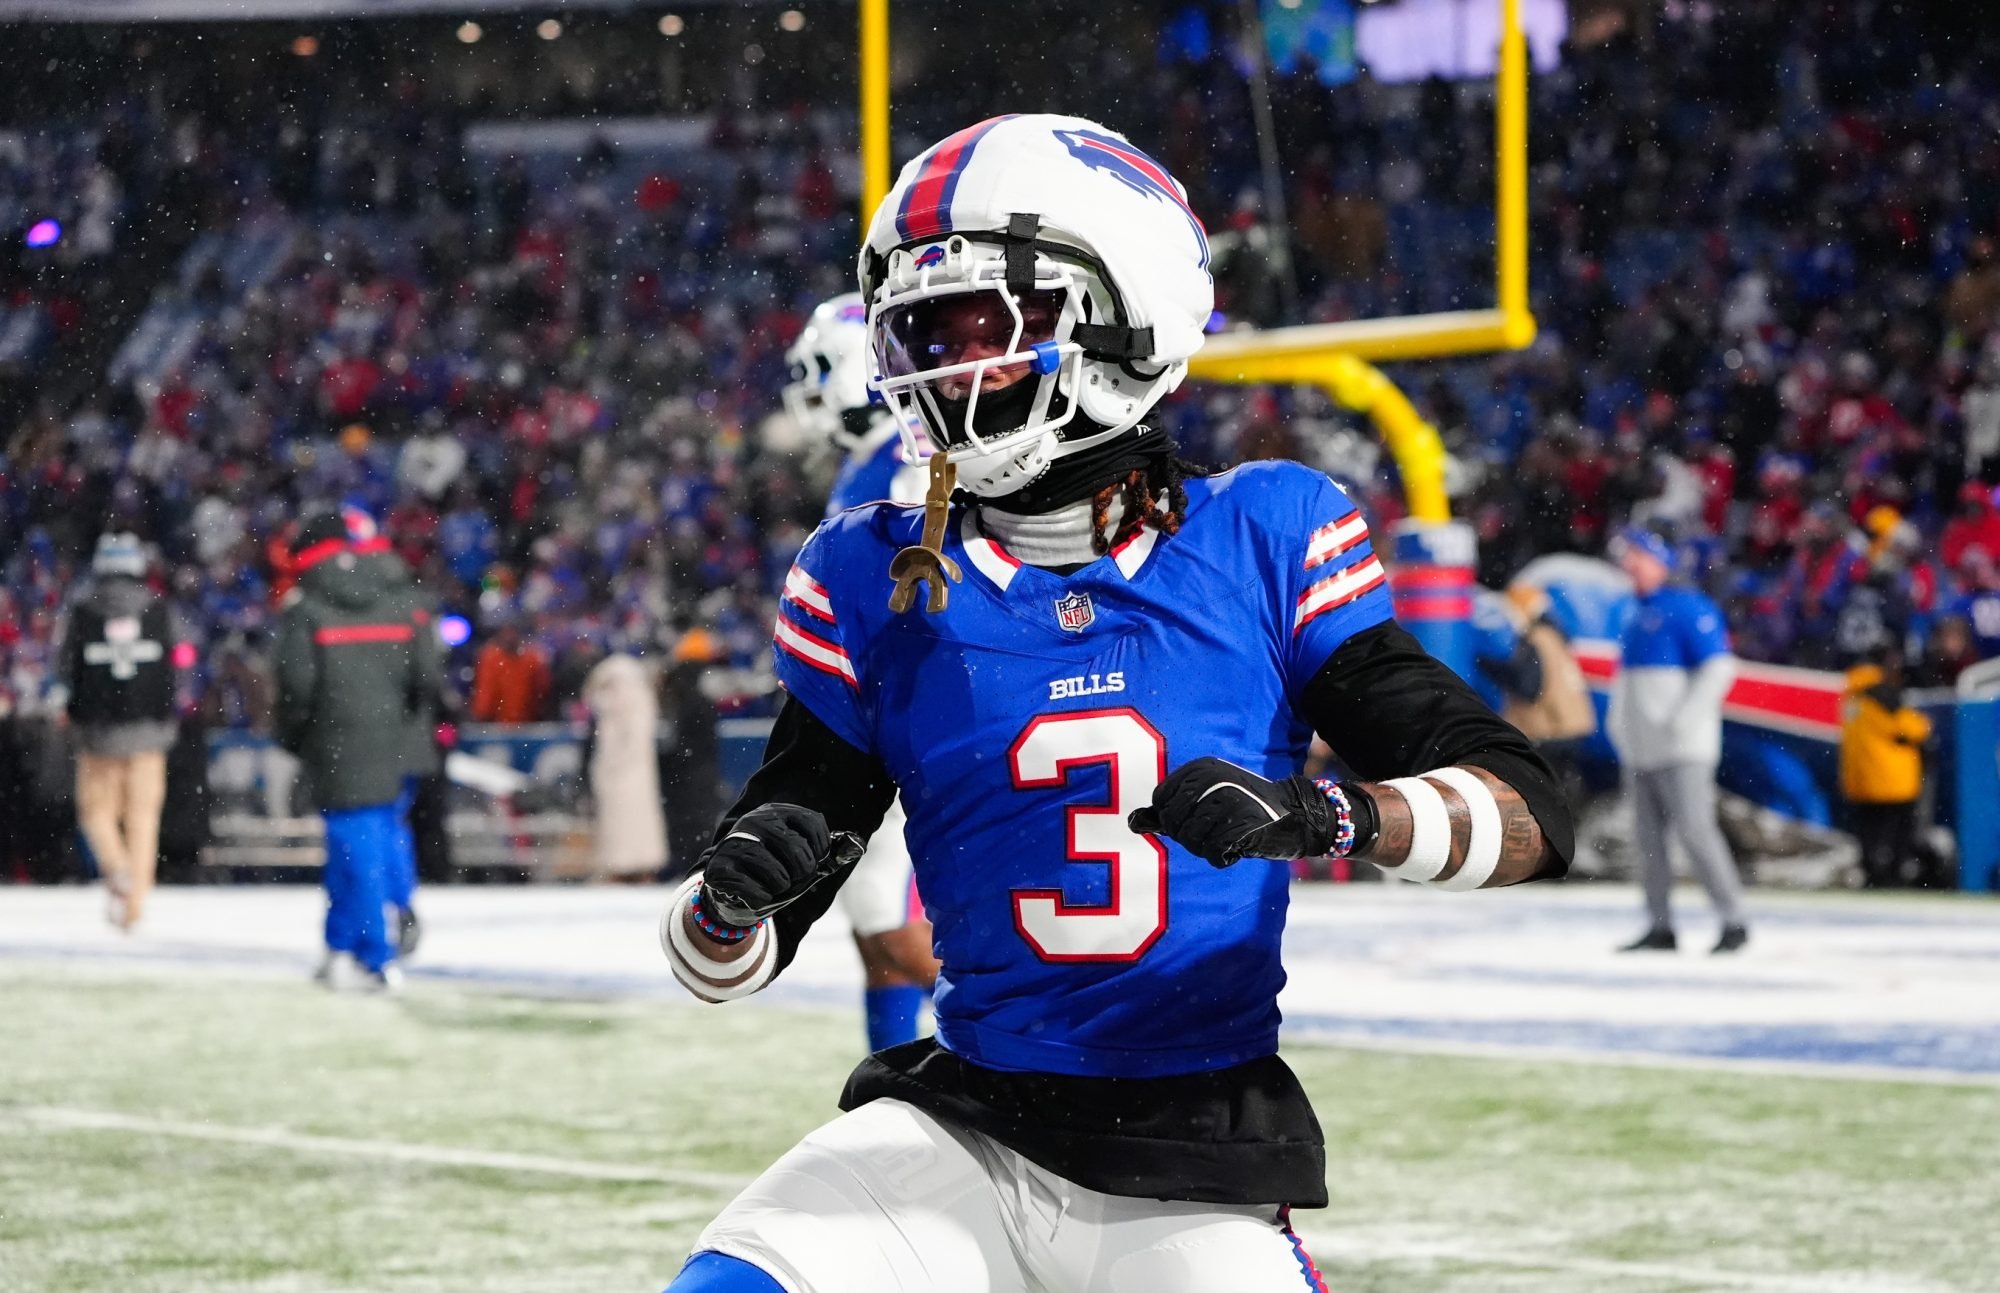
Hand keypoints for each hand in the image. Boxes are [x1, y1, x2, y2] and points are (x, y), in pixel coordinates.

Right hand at [698, 803, 861, 926]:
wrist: (731, 889)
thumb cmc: (775, 870)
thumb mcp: (801, 855)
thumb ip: (828, 851)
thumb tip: (858, 845)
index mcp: (776, 812)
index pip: (814, 824)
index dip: (821, 850)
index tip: (812, 860)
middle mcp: (754, 822)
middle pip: (799, 852)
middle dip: (802, 874)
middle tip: (790, 877)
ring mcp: (735, 844)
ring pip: (779, 877)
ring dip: (781, 890)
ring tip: (770, 885)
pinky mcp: (719, 869)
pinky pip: (757, 894)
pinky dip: (762, 901)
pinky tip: (754, 895)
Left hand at [1127, 757, 1337, 867]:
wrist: (1297, 815)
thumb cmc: (1245, 809)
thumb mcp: (1205, 801)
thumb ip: (1168, 811)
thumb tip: (1132, 823)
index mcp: (1200, 768)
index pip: (1161, 801)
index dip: (1175, 819)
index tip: (1200, 816)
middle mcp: (1212, 779)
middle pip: (1174, 824)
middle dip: (1190, 836)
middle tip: (1217, 830)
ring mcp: (1228, 800)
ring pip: (1191, 841)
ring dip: (1207, 848)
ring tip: (1228, 836)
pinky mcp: (1243, 825)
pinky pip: (1212, 853)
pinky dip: (1222, 857)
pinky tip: (1238, 846)